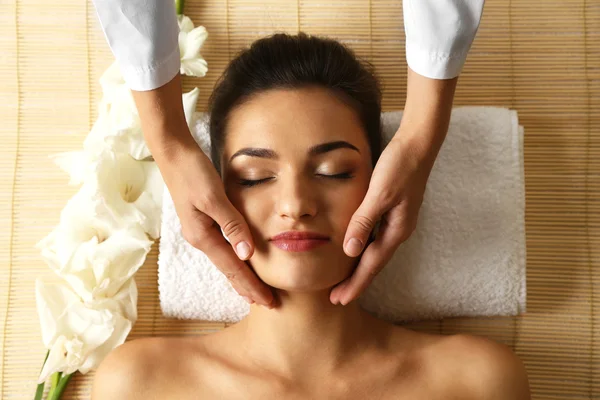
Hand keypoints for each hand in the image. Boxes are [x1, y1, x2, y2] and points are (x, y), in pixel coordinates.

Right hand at [159, 143, 275, 307]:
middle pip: (228, 270)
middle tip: (268, 304)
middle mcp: (201, 238)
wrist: (173, 154)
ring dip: (242, 277)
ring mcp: (201, 231)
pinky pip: (223, 249)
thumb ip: (232, 225)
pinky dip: (236, 261)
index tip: (268, 301)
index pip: (233, 269)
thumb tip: (247, 255)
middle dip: (247, 288)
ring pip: (226, 261)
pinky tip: (241, 264)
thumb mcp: (213, 198)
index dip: (250, 286)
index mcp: (203, 236)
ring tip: (256, 292)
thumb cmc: (193, 173)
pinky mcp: (204, 221)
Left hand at [330, 68, 457, 305]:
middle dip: (356, 281)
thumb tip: (350, 252)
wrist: (418, 144)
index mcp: (396, 230)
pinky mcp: (393, 211)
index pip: (372, 265)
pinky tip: (354, 249)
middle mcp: (398, 230)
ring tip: (343, 281)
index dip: (355, 283)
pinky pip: (376, 237)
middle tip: (336, 298)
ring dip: (359, 268)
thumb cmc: (400, 166)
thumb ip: (364, 222)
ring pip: (375, 251)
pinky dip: (363, 248)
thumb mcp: (380, 194)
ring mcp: (397, 221)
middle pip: (374, 263)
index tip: (339, 300)